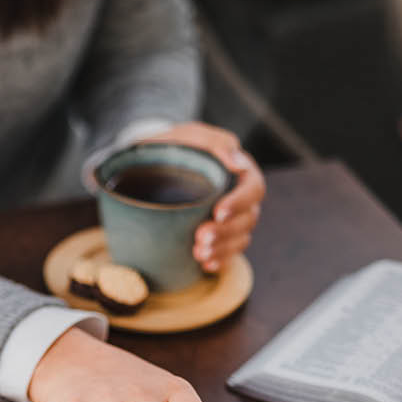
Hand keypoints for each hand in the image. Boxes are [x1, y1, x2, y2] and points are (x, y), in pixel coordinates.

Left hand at [140, 122, 265, 273]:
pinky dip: (219, 261)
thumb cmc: (172, 147)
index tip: (217, 212)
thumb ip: (212, 141)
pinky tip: (204, 265)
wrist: (148, 167)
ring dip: (222, 249)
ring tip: (199, 253)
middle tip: (201, 237)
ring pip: (240, 238)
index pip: (253, 188)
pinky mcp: (219, 235)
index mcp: (239, 171)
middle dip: (226, 231)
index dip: (239, 203)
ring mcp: (231, 218)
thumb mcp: (187, 135)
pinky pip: (228, 253)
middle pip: (248, 218)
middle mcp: (240, 196)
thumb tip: (237, 162)